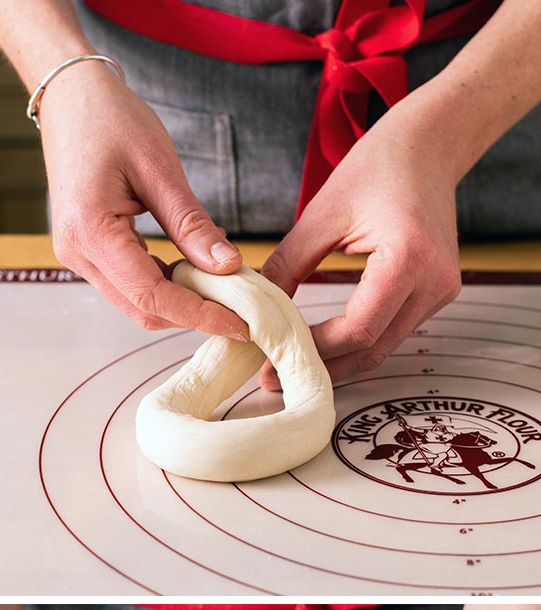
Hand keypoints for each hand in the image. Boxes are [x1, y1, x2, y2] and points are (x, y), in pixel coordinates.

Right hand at [38, 67, 247, 338]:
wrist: (70, 98)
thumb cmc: (112, 120)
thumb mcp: (160, 168)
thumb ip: (191, 224)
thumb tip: (227, 267)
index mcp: (91, 232)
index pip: (151, 294)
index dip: (198, 314)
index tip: (240, 323)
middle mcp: (77, 253)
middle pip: (141, 308)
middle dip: (191, 312)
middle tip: (239, 304)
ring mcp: (76, 256)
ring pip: (134, 300)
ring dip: (179, 298)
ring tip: (221, 282)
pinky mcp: (84, 251)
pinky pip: (127, 282)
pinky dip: (163, 282)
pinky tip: (192, 266)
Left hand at [261, 102, 462, 387]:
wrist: (429, 145)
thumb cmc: (376, 168)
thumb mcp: (319, 216)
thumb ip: (286, 267)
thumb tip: (253, 313)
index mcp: (408, 257)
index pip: (358, 329)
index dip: (312, 352)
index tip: (270, 361)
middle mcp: (434, 280)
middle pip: (372, 349)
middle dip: (321, 368)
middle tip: (274, 379)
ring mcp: (441, 290)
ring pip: (384, 348)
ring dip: (338, 363)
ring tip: (291, 367)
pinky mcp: (437, 292)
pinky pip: (392, 331)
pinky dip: (356, 344)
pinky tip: (321, 348)